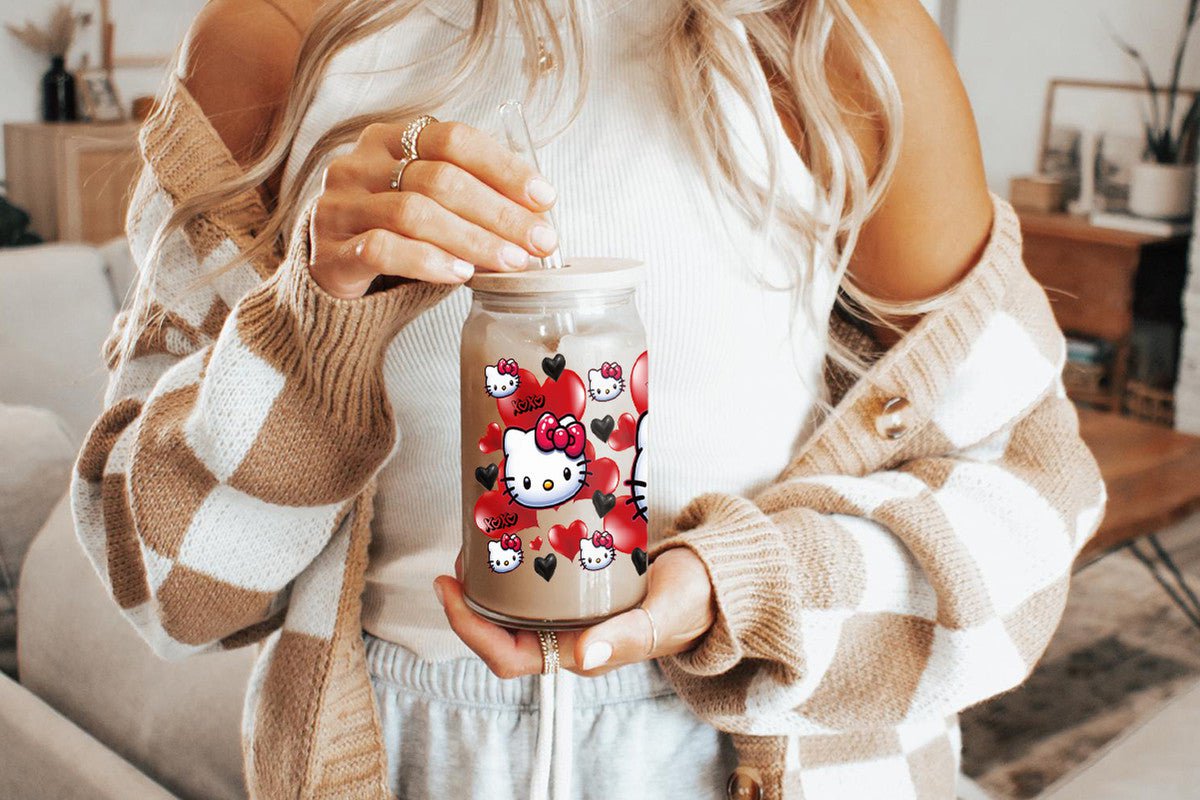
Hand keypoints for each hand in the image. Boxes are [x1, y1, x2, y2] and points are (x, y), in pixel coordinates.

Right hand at [309, 120, 558, 297]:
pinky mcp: (329, 251)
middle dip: (499, 212)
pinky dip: (428, 261)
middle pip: (440, 179)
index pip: (453, 139)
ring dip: (473, 239)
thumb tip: (538, 216)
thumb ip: (473, 198)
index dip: (503, 166)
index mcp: (390, 139)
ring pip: (414, 213)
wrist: (331, 271)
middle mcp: (360, 164)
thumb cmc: (394, 232)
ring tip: (510, 261)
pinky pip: (383, 249)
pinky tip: (461, 273)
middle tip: (539, 240)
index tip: (544, 196)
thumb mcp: (431, 202)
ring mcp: (340, 205)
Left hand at [434, 548, 715, 677]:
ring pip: (512, 603)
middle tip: (461, 553)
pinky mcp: (577, 588)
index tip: (448, 586)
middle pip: (498, 628)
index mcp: (579, 652)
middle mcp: (566, 635)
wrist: (713, 583)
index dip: (468, 628)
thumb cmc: (691, 603)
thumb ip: (629, 635)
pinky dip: (516, 558)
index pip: (507, 655)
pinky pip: (534, 581)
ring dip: (489, 576)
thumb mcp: (662, 615)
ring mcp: (570, 612)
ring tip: (479, 536)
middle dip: (470, 597)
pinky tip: (512, 527)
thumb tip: (584, 657)